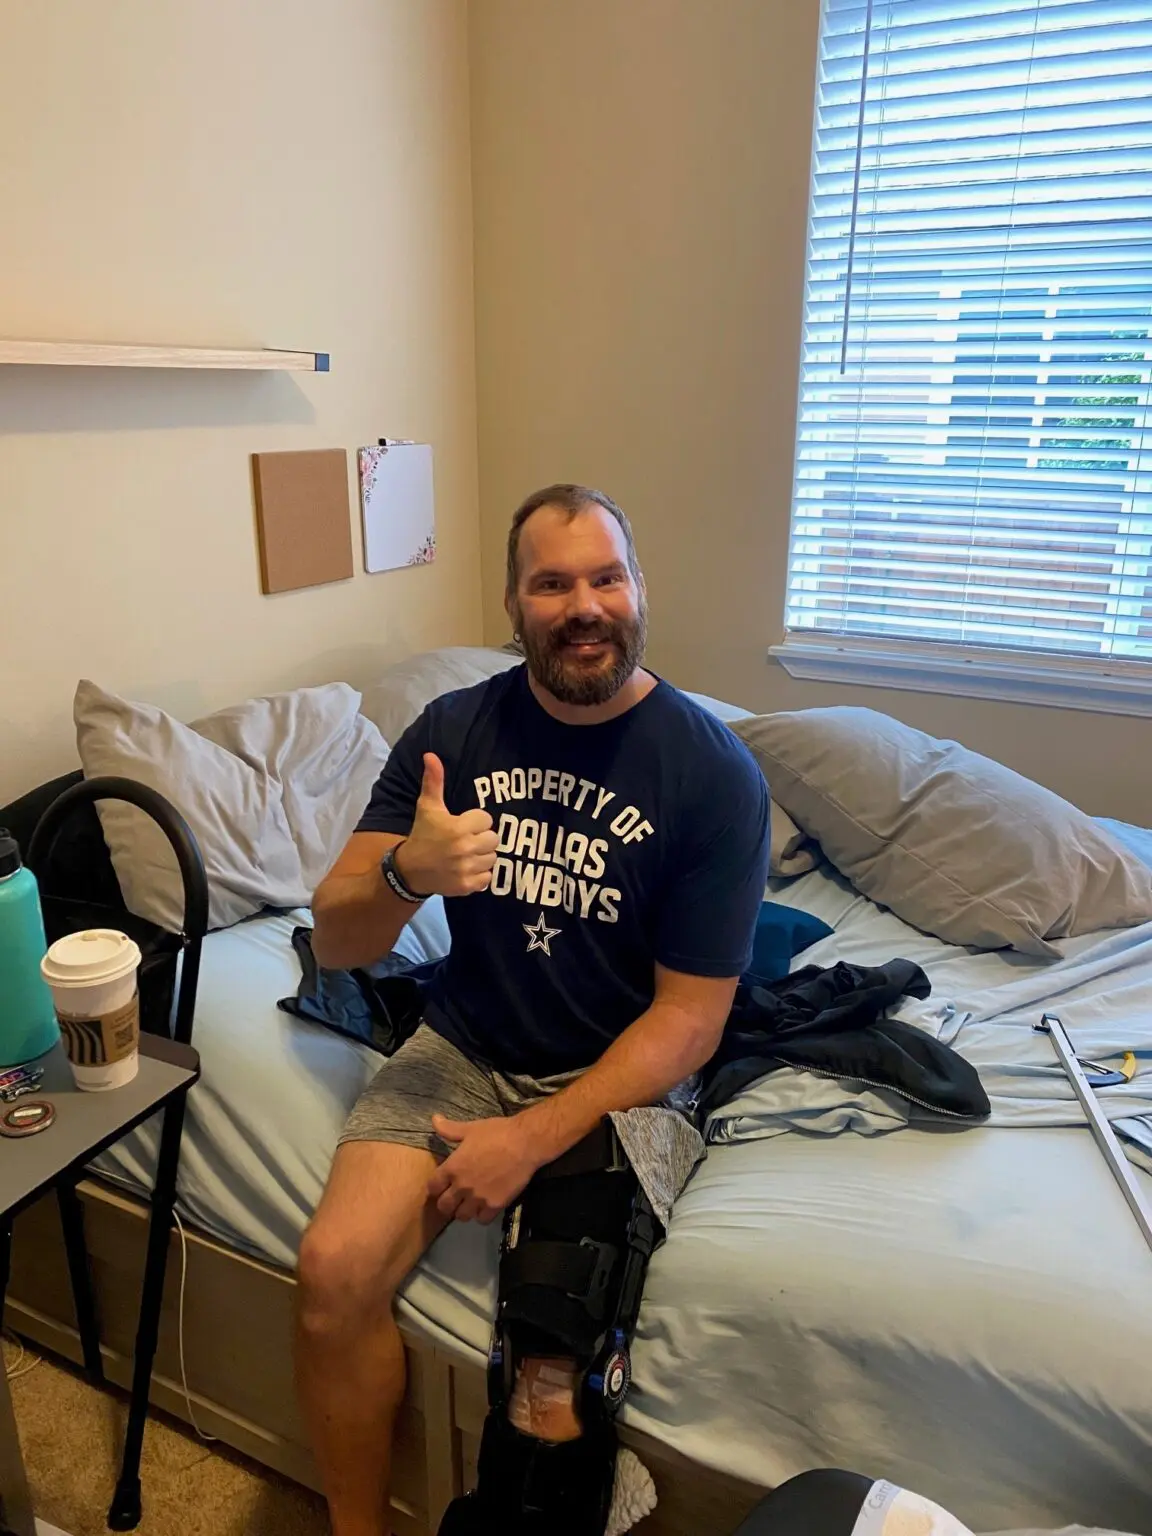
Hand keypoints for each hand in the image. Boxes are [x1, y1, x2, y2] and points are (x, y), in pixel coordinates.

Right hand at [396, 754, 498, 897]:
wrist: (409, 870)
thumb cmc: (422, 834)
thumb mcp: (427, 807)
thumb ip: (433, 781)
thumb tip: (430, 755)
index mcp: (458, 827)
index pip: (486, 820)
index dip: (475, 822)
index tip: (462, 825)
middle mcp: (465, 849)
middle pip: (493, 839)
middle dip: (481, 839)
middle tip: (466, 841)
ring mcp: (467, 869)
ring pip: (492, 858)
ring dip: (482, 856)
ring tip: (466, 855)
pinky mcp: (468, 886)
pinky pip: (488, 878)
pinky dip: (480, 875)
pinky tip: (466, 869)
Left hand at [427, 1113, 543, 1223]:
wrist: (524, 1143)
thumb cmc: (496, 1133)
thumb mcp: (470, 1129)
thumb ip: (449, 1129)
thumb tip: (434, 1119)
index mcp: (452, 1167)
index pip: (432, 1187)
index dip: (435, 1187)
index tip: (441, 1185)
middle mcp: (462, 1186)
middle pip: (444, 1206)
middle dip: (447, 1203)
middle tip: (454, 1198)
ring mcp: (478, 1198)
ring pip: (462, 1216)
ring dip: (464, 1210)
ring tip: (470, 1203)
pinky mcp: (495, 1205)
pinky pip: (481, 1220)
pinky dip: (482, 1215)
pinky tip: (486, 1205)